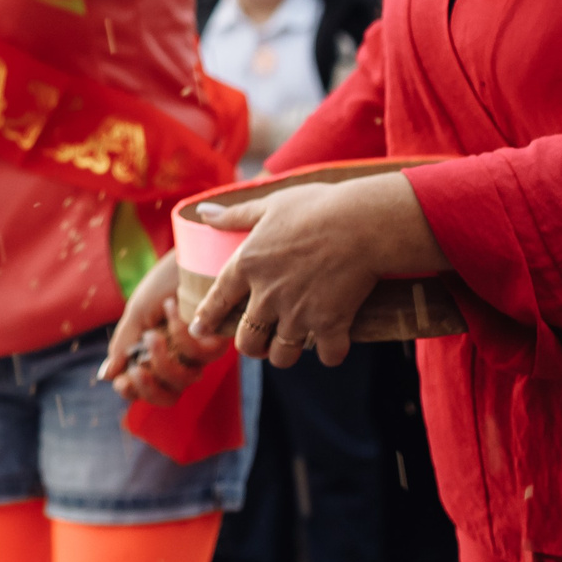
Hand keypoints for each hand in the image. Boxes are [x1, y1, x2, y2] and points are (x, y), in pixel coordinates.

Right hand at [100, 253, 230, 404]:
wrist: (191, 253)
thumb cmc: (164, 282)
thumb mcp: (137, 313)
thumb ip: (123, 345)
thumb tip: (105, 376)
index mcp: (157, 354)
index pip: (147, 388)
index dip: (134, 392)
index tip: (121, 381)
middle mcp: (181, 358)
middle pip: (170, 396)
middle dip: (150, 389)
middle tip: (136, 370)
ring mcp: (201, 350)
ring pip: (186, 380)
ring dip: (163, 361)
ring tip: (151, 334)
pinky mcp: (219, 338)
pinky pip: (200, 353)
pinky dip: (180, 333)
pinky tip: (171, 307)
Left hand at [189, 173, 449, 367]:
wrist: (363, 223)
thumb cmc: (317, 208)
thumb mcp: (270, 205)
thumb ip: (235, 215)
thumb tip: (203, 213)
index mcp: (248, 266)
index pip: (218, 300)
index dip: (206, 318)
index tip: (198, 330)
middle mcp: (267, 295)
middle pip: (247, 340)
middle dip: (251, 346)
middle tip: (259, 343)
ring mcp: (298, 313)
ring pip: (281, 355)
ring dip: (284, 355)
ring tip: (290, 347)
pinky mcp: (330, 324)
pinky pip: (326, 355)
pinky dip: (330, 354)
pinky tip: (331, 346)